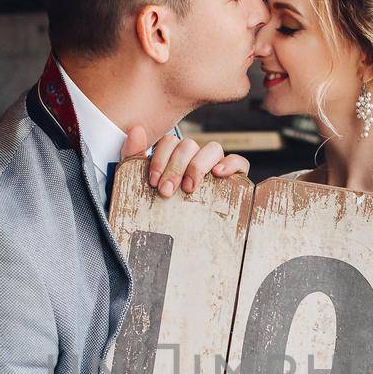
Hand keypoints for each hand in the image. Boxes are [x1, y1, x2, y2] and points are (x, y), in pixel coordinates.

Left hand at [120, 125, 248, 196]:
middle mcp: (194, 158)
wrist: (170, 243)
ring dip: (198, 166)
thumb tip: (136, 130)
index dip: (160, 159)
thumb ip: (133, 156)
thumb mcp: (139, 183)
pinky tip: (218, 174)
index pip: (170, 142)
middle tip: (166, 191)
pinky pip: (239, 162)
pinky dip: (230, 164)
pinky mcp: (234, 179)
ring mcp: (214, 167)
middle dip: (175, 168)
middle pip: (189, 145)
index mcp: (173, 157)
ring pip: (213, 148)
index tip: (153, 181)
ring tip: (189, 188)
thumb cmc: (156, 208)